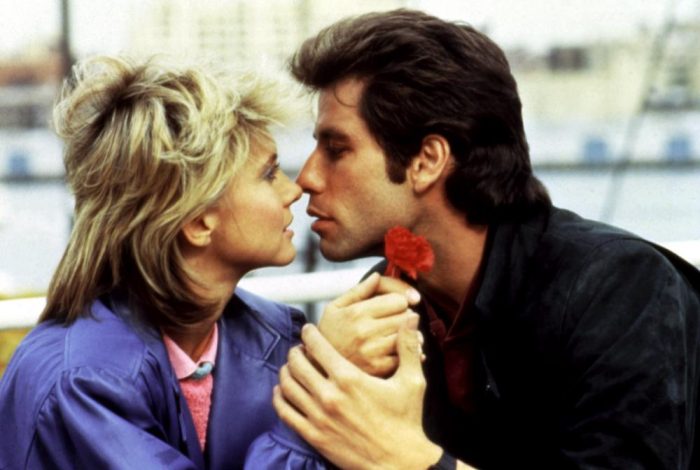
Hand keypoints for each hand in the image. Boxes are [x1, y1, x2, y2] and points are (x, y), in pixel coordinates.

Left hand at [274, 317, 441, 469]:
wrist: (399, 463)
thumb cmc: (406, 421)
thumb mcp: (412, 382)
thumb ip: (407, 347)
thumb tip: (411, 316)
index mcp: (349, 378)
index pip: (318, 346)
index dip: (309, 334)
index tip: (308, 329)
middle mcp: (329, 395)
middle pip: (297, 363)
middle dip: (295, 351)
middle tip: (299, 348)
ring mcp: (318, 417)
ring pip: (288, 385)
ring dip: (285, 371)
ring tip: (290, 366)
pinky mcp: (314, 436)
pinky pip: (285, 412)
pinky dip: (279, 397)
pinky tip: (282, 390)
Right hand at [318, 272, 420, 376]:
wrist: (317, 366)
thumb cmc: (329, 333)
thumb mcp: (335, 307)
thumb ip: (359, 290)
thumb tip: (377, 275)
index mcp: (357, 312)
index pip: (399, 301)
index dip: (399, 301)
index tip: (393, 306)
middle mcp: (366, 331)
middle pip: (407, 317)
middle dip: (405, 316)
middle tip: (395, 320)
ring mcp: (373, 352)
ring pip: (410, 337)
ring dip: (408, 334)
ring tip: (396, 334)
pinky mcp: (379, 368)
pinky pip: (406, 356)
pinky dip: (407, 352)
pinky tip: (396, 350)